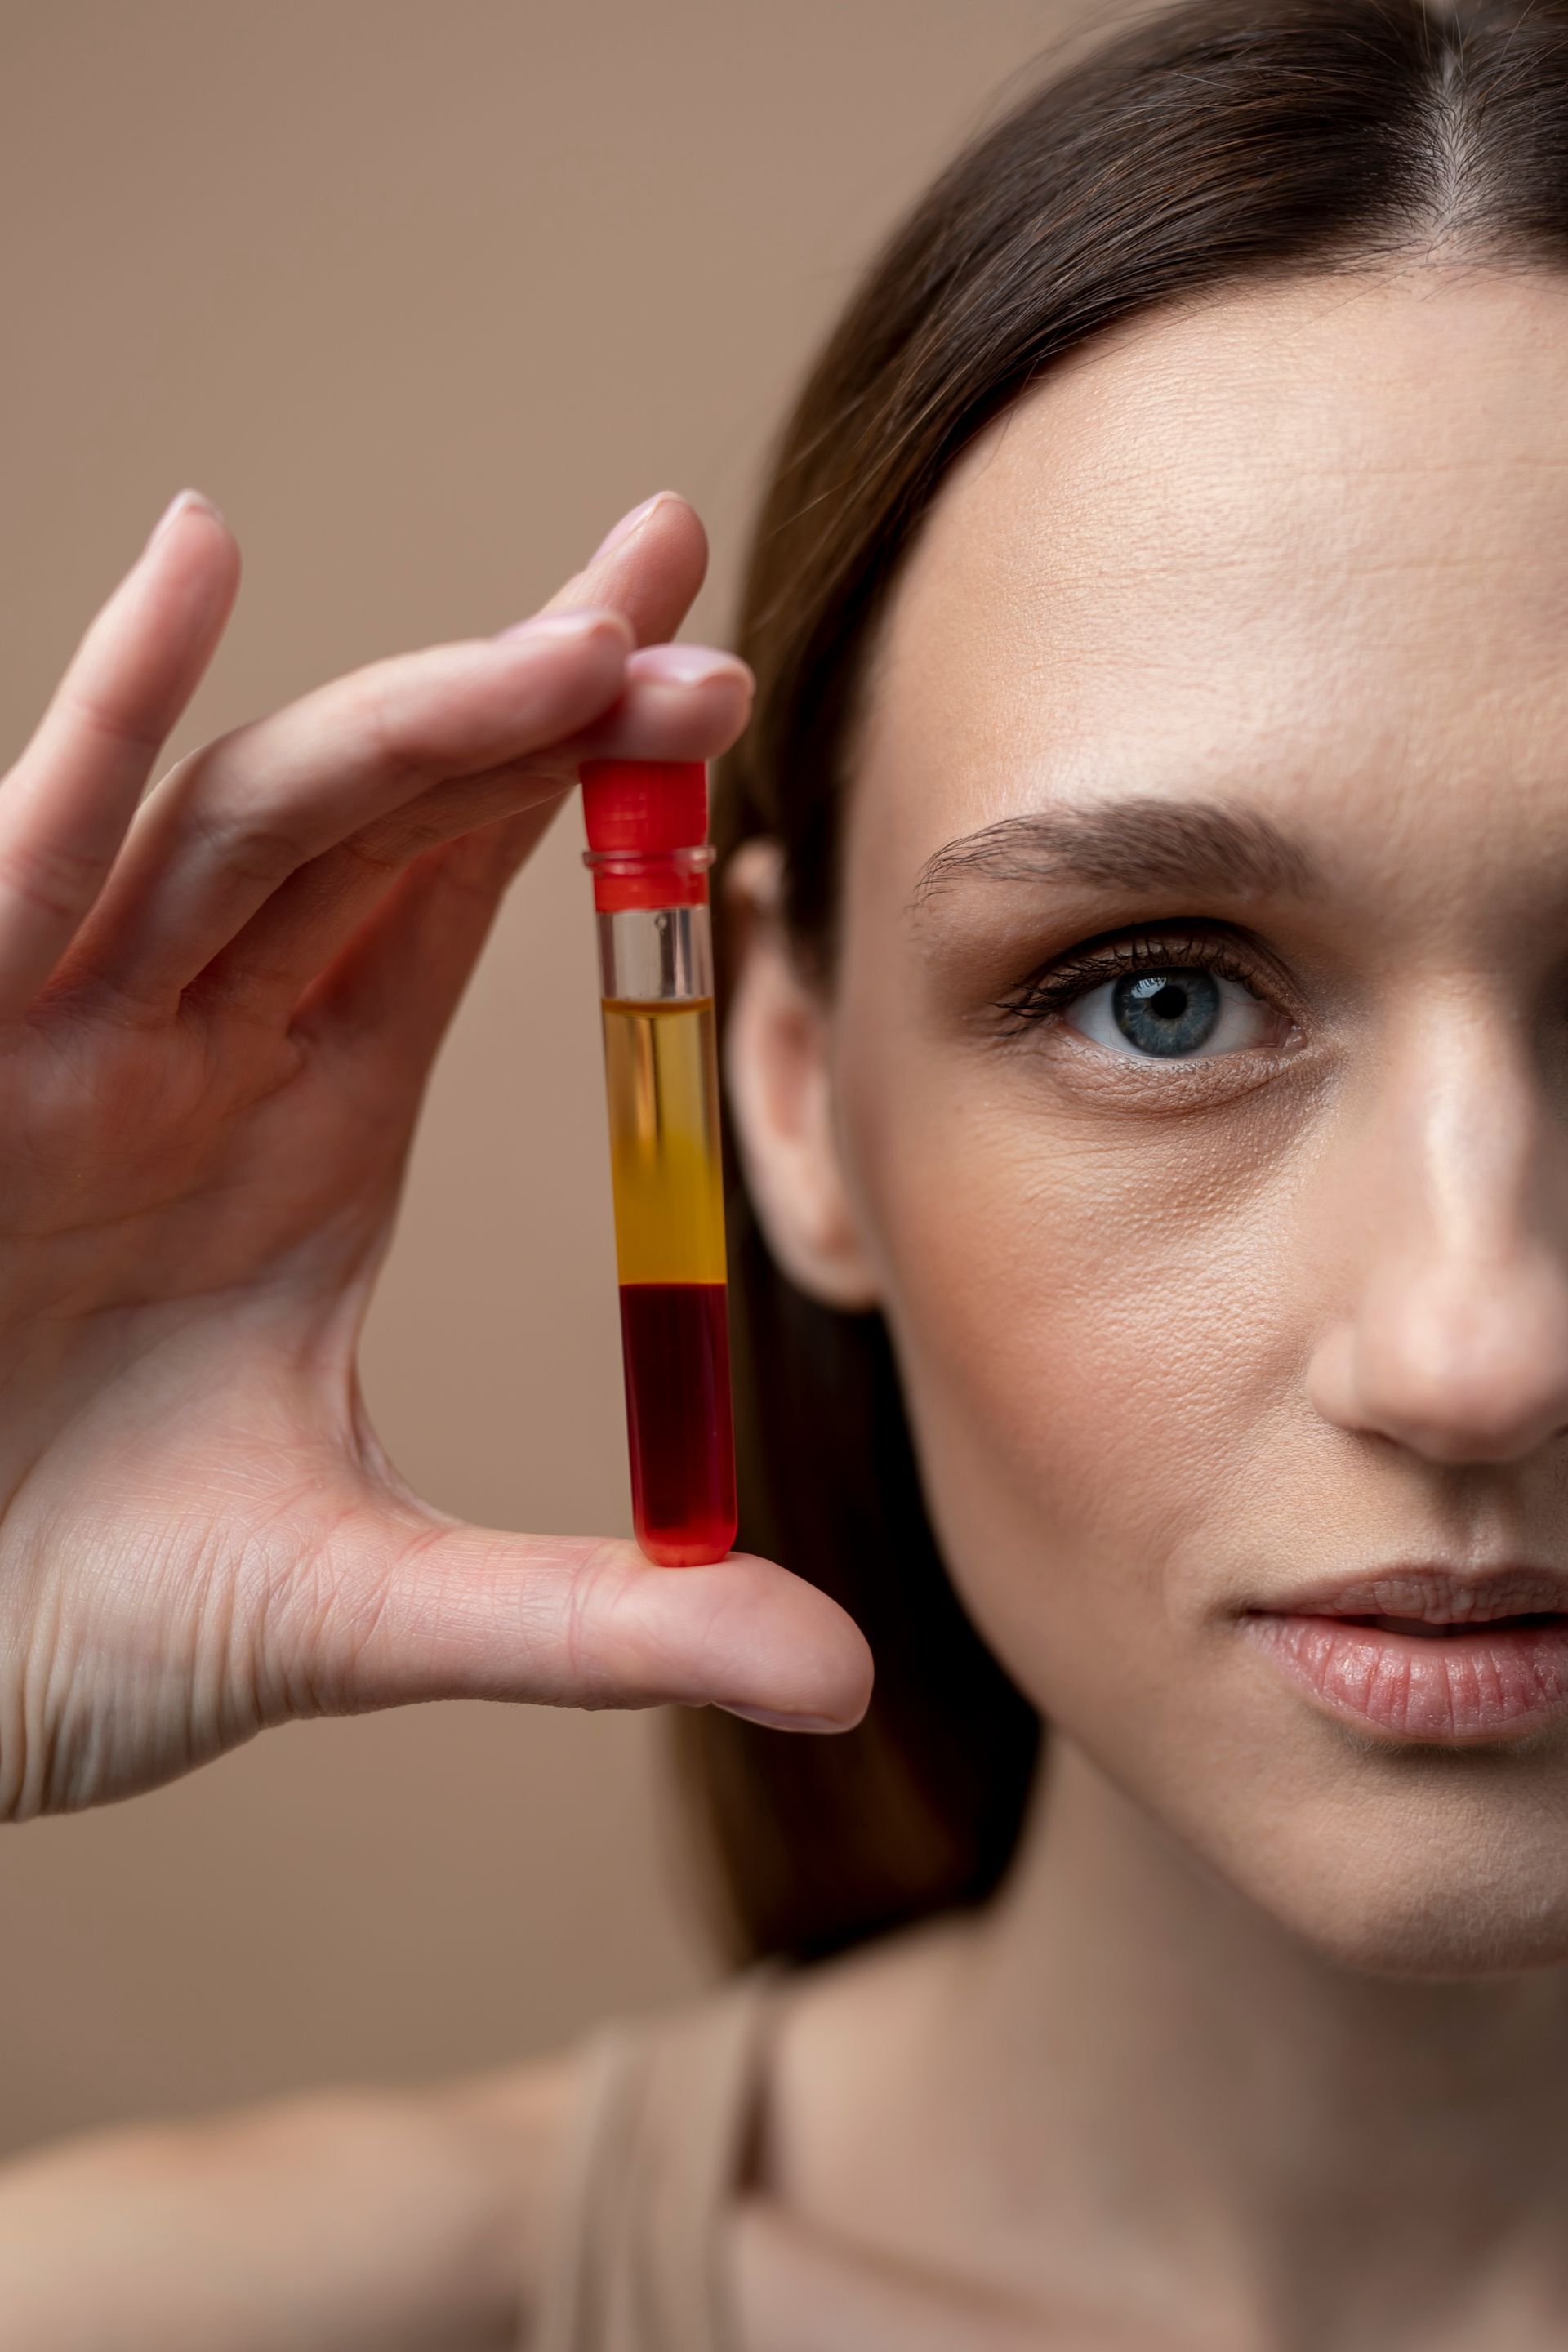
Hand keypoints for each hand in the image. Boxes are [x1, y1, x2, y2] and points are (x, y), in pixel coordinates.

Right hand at [0, 489, 871, 1817]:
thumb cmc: (60, 1624)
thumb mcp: (356, 1614)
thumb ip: (594, 1623)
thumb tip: (837, 1679)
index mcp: (302, 1120)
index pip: (461, 892)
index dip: (585, 780)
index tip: (715, 680)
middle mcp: (193, 1044)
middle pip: (384, 812)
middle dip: (534, 693)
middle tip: (686, 577)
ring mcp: (66, 1035)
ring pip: (249, 818)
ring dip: (413, 712)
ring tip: (583, 624)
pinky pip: (29, 858)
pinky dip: (102, 716)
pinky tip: (200, 561)